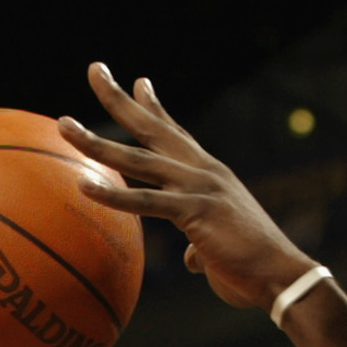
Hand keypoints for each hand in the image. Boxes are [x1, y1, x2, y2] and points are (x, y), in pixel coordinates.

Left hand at [60, 62, 317, 310]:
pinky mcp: (196, 211)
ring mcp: (199, 187)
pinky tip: (83, 184)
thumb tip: (192, 258)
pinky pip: (146, 202)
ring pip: (138, 159)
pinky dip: (113, 195)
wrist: (282, 278)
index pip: (177, 133)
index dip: (156, 107)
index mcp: (210, 175)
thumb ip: (199, 246)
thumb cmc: (252, 269)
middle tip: (95, 68)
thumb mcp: (218, 248)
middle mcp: (204, 171)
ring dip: (97, 142)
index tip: (140, 81)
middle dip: (120, 98)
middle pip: (153, 128)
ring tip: (64, 124)